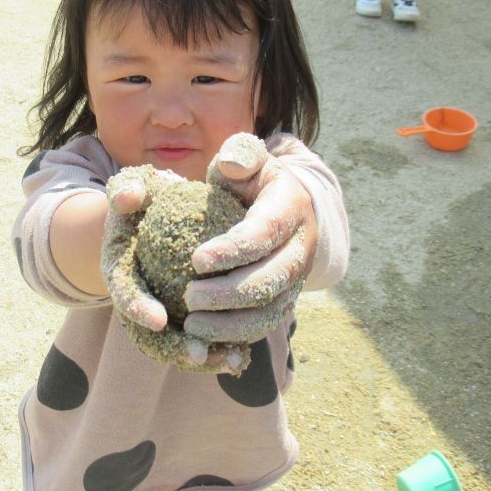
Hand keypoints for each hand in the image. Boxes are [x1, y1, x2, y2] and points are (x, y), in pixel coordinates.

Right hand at [101, 165, 248, 373]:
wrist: (158, 214)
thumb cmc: (149, 197)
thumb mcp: (135, 186)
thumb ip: (128, 187)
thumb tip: (127, 198)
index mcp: (119, 269)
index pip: (123, 291)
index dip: (137, 307)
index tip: (158, 319)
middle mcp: (136, 298)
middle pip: (148, 334)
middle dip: (172, 347)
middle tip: (200, 353)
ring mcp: (160, 311)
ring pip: (176, 344)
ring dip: (203, 355)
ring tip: (232, 359)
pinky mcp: (184, 317)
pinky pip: (200, 339)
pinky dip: (219, 349)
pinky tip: (243, 355)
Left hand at [182, 133, 314, 343]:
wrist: (280, 206)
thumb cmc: (250, 179)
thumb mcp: (246, 158)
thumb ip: (239, 154)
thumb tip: (230, 163)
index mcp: (291, 207)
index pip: (265, 232)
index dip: (233, 249)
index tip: (196, 259)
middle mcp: (302, 246)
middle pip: (272, 278)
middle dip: (230, 293)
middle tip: (188, 297)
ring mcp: (298, 276)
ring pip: (272, 309)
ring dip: (232, 323)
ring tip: (192, 324)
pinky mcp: (287, 297)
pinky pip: (266, 324)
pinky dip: (237, 335)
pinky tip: (204, 336)